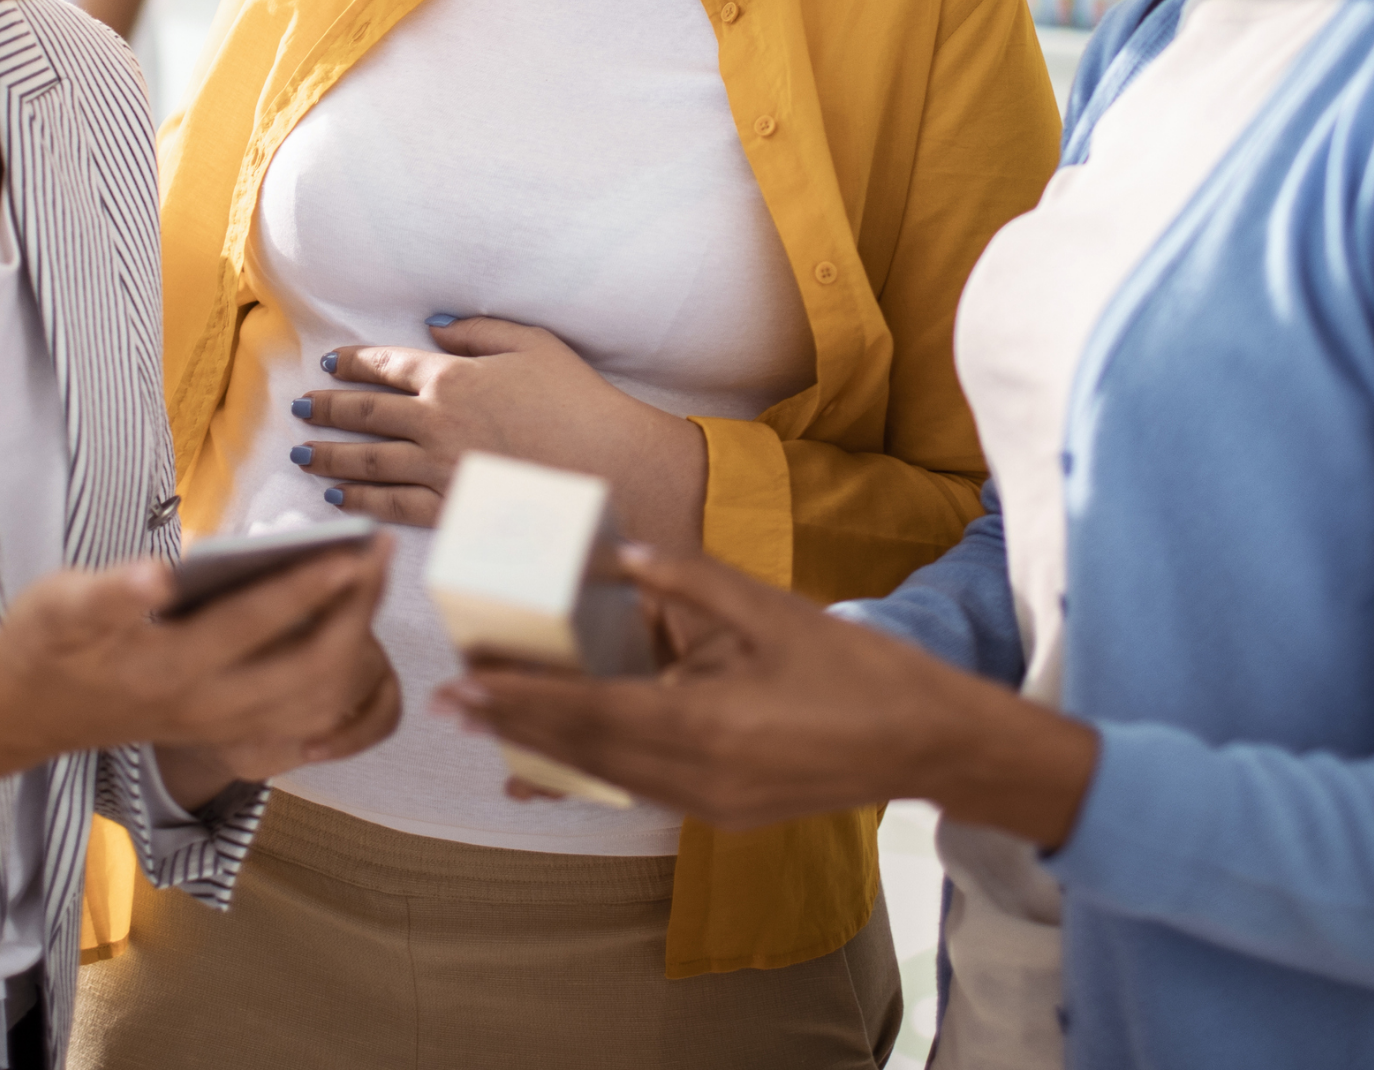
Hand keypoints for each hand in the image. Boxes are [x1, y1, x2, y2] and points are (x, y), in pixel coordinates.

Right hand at [0, 536, 401, 767]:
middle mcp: (204, 706)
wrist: (23, 714)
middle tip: (379, 550)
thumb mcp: (57, 606)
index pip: (253, 625)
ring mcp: (220, 727)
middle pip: (307, 668)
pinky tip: (359, 639)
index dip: (308, 586)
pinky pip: (306, 724)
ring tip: (372, 580)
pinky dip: (342, 687)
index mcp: (166, 669)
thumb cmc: (44, 644)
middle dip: (355, 610)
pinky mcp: (227, 735)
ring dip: (356, 642)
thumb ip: (108, 593)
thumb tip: (156, 576)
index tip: (353, 549)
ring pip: (316, 700)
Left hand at [294, 315, 708, 543]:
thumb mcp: (533, 343)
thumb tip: (435, 328)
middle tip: (300, 407)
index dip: (353, 362)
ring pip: (367, 461)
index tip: (330, 363)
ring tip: (302, 454)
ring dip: (329, 456)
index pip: (387, 365)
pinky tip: (339, 496)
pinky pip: (393, 505)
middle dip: (327, 408)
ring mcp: (438, 469)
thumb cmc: (578, 401)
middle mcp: (434, 422)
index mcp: (452, 377)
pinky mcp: (450, 509)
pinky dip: (362, 499)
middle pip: (364, 413)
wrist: (610, 467)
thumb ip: (478, 331)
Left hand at [438, 546, 1099, 843]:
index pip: (590, 710)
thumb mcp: (768, 611)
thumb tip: (618, 558)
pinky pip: (640, 793)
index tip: (465, 684)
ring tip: (490, 734)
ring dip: (546, 755)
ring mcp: (710, 806)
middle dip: (514, 727)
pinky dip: (595, 775)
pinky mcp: (724, 814)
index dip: (522, 698)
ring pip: (607, 779)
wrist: (924, 742)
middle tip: (448, 704)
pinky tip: (559, 768)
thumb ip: (689, 584)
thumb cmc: (853, 670)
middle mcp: (696, 778)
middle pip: (584, 752)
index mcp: (704, 725)